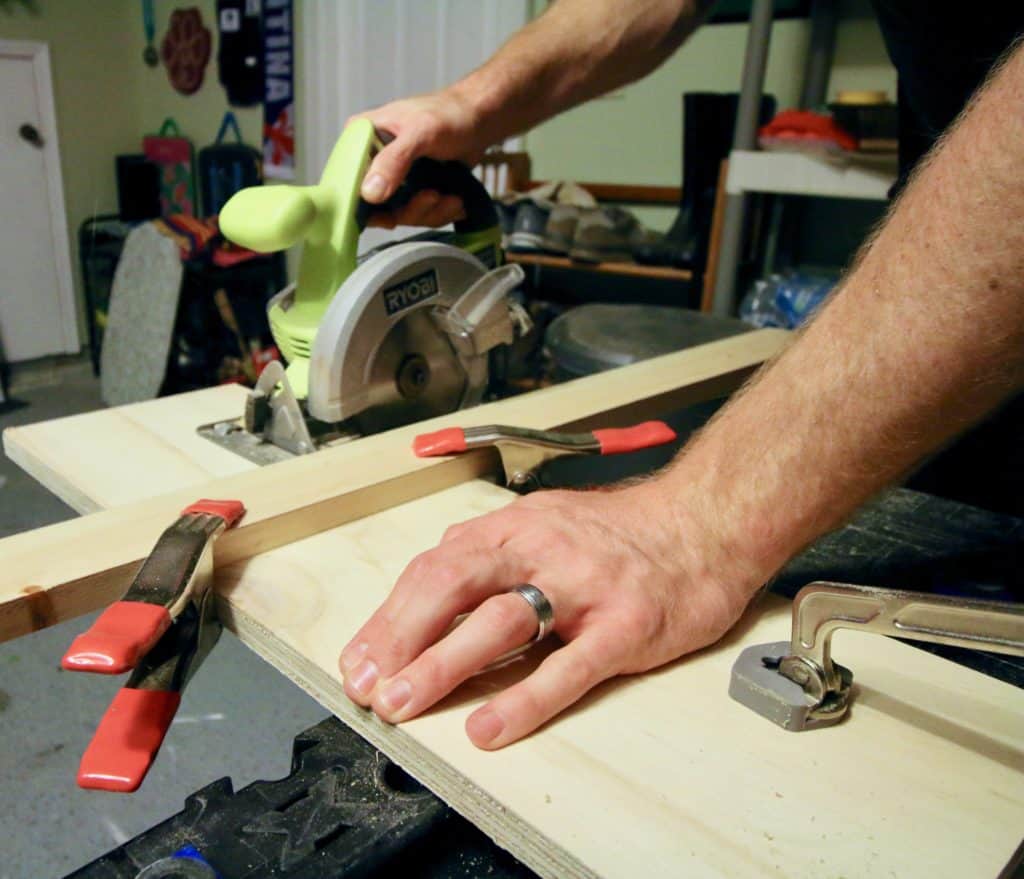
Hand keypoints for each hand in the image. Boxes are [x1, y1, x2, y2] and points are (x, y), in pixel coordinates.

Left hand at [338, 480, 757, 748]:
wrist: (706, 522)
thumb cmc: (621, 532)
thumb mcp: (546, 524)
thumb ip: (491, 554)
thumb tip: (430, 590)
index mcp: (515, 527)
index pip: (436, 567)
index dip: (391, 615)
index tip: (360, 659)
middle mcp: (542, 549)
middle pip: (455, 584)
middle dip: (402, 637)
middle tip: (369, 685)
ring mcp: (584, 586)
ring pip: (502, 621)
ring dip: (444, 664)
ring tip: (406, 703)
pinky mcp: (625, 624)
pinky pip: (568, 667)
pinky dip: (524, 700)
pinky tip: (489, 728)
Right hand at [353, 89, 488, 227]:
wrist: (479, 120)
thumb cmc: (449, 114)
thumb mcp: (420, 133)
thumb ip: (394, 160)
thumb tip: (370, 193)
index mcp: (363, 140)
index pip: (346, 179)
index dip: (361, 205)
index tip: (387, 216)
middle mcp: (374, 162)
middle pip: (376, 207)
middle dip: (410, 209)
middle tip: (433, 196)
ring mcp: (394, 179)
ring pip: (402, 215)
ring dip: (430, 212)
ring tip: (451, 197)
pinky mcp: (413, 191)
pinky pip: (420, 215)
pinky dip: (439, 213)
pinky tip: (454, 199)